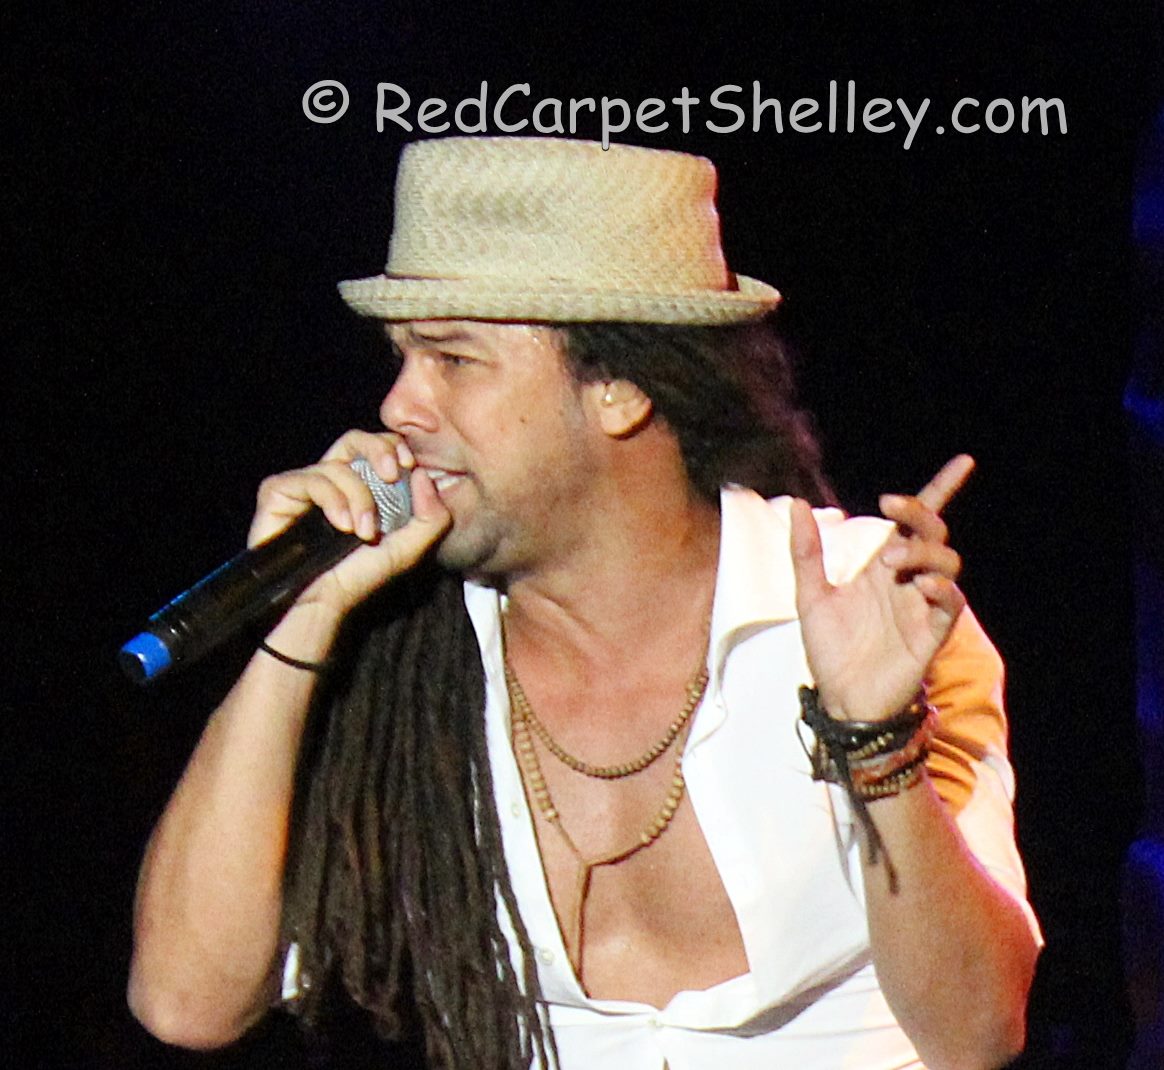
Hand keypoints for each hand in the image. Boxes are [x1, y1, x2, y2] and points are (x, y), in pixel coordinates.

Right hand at [248, 429, 450, 617]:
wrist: (322, 603)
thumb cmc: (360, 576)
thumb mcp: (409, 548)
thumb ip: (430, 516)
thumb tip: (423, 475)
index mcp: (360, 486)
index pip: (377, 447)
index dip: (393, 447)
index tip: (409, 466)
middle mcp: (331, 481)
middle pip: (353, 438)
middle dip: (378, 450)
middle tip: (392, 474)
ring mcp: (303, 485)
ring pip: (337, 466)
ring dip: (359, 498)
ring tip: (364, 532)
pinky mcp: (278, 491)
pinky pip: (310, 478)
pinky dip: (332, 500)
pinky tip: (341, 526)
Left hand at [789, 455, 974, 721]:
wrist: (840, 699)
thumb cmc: (830, 648)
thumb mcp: (810, 594)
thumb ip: (806, 551)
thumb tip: (796, 503)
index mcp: (883, 567)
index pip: (917, 522)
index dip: (941, 490)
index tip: (964, 463)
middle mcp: (908, 581)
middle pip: (933, 534)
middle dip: (919, 515)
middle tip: (889, 511)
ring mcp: (922, 607)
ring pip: (947, 565)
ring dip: (923, 552)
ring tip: (892, 562)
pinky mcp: (930, 636)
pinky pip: (950, 606)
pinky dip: (941, 590)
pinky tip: (922, 586)